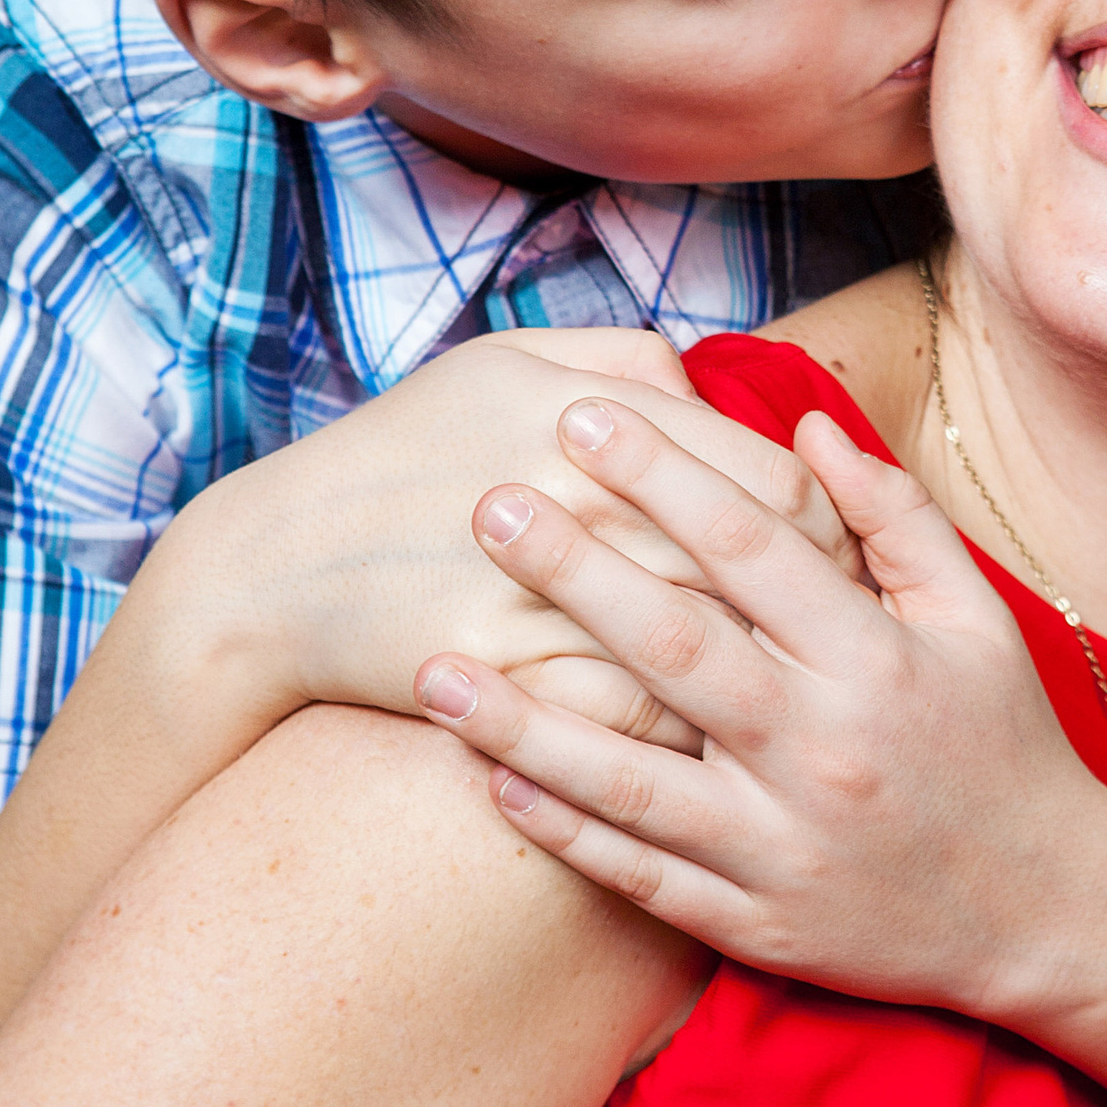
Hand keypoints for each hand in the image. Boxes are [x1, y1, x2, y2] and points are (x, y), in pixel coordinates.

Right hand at [162, 329, 859, 747]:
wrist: (274, 568)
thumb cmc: (404, 454)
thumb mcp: (507, 365)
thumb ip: (627, 364)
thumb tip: (716, 389)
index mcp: (597, 420)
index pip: (777, 484)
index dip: (826, 530)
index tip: (832, 559)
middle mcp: (588, 505)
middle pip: (764, 574)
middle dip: (817, 614)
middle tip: (832, 639)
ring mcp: (553, 600)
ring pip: (717, 655)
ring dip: (764, 682)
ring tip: (787, 695)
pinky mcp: (518, 684)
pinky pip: (643, 723)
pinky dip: (687, 732)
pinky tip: (708, 743)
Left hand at [410, 391, 1106, 1022]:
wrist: (1049, 913)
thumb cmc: (1003, 744)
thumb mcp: (975, 618)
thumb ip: (891, 517)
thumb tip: (800, 424)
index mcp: (877, 661)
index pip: (753, 546)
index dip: (664, 473)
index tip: (582, 417)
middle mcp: (825, 750)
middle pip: (676, 646)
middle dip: (571, 570)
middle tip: (482, 505)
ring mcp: (784, 845)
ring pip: (632, 778)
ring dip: (523, 724)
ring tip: (431, 667)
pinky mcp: (757, 923)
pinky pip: (642, 876)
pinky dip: (565, 832)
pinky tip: (492, 783)